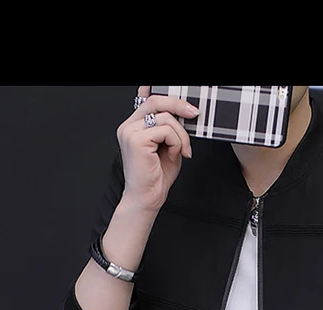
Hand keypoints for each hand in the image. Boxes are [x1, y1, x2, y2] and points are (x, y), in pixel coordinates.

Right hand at [116, 86, 199, 213]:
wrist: (147, 198)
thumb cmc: (156, 177)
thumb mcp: (168, 146)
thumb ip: (170, 128)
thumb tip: (183, 111)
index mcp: (133, 126)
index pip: (150, 100)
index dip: (169, 99)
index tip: (187, 106)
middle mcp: (128, 127)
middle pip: (156, 101)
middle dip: (179, 105)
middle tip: (194, 114)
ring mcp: (130, 132)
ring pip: (166, 118)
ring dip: (181, 136)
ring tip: (180, 151)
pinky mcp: (137, 140)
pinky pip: (166, 131)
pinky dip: (177, 143)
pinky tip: (174, 155)